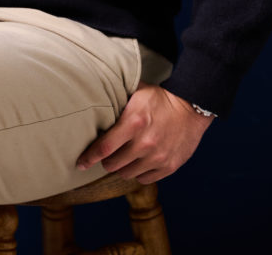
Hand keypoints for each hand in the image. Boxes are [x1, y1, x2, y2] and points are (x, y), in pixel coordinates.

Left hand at [76, 82, 213, 183]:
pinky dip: (138, 173)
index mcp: (133, 122)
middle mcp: (144, 143)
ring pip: (127, 174)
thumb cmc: (160, 98)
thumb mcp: (136, 93)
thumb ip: (117, 101)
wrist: (191, 107)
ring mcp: (157, 157)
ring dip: (121, 168)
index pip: (104, 148)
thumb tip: (94, 100)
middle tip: (107, 155)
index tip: (80, 163)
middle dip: (106, 161)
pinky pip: (144, 178)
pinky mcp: (169, 166)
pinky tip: (138, 162)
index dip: (88, 158)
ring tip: (123, 158)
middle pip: (113, 164)